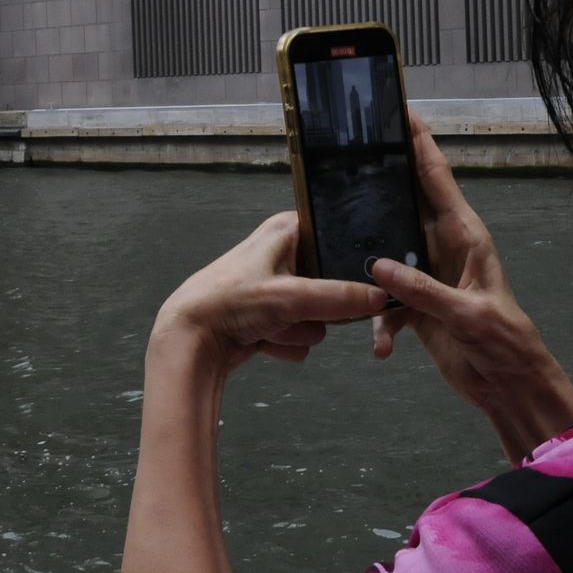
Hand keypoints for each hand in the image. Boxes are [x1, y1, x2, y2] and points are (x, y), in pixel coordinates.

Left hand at [154, 212, 387, 374]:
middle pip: (332, 283)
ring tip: (268, 327)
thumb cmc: (232, 302)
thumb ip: (339, 298)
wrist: (189, 342)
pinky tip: (261, 341)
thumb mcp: (290, 296)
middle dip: (317, 307)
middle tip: (300, 310)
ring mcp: (279, 290)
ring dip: (296, 329)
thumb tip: (383, 298)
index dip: (349, 256)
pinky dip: (284, 343)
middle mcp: (284, 254)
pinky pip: (301, 335)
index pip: (337, 234)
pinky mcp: (272, 319)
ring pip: (317, 316)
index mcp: (287, 229)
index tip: (367, 274)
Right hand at [369, 113, 572, 462]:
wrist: (508, 384)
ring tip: (340, 265)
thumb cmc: (505, 342)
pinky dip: (379, 324)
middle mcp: (444, 247)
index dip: (420, 142)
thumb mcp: (468, 315)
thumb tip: (379, 266)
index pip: (437, 178)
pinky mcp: (418, 305)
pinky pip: (387, 303)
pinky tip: (381, 348)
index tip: (400, 110)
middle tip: (344, 162)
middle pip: (405, 206)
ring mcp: (428, 275)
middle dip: (378, 188)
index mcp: (465, 235)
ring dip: (367, 266)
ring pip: (387, 254)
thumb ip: (423, 290)